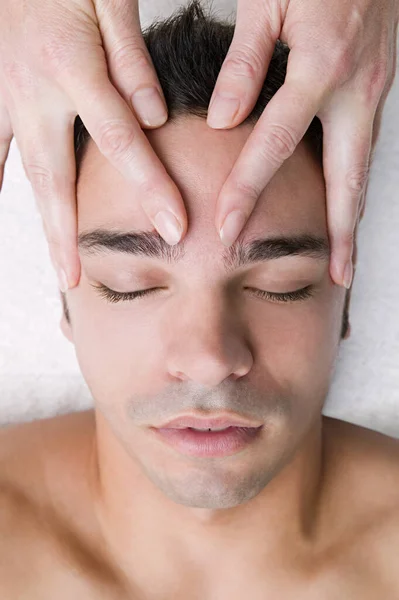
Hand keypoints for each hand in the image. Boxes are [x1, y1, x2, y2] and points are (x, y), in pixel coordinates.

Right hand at [0, 0, 186, 291]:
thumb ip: (130, 58)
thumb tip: (155, 116)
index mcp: (71, 67)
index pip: (121, 141)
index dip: (149, 188)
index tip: (175, 228)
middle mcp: (35, 91)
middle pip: (57, 177)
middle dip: (69, 233)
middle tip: (75, 280)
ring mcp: (8, 94)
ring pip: (25, 170)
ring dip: (41, 219)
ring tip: (53, 265)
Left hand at [208, 0, 397, 287]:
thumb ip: (245, 62)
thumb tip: (223, 119)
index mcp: (320, 67)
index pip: (274, 144)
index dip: (248, 190)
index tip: (226, 229)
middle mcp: (355, 90)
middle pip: (347, 179)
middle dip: (342, 233)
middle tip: (336, 277)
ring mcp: (373, 92)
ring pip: (361, 169)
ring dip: (353, 216)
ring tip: (344, 257)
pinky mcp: (376, 89)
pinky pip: (364, 148)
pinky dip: (353, 185)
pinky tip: (342, 205)